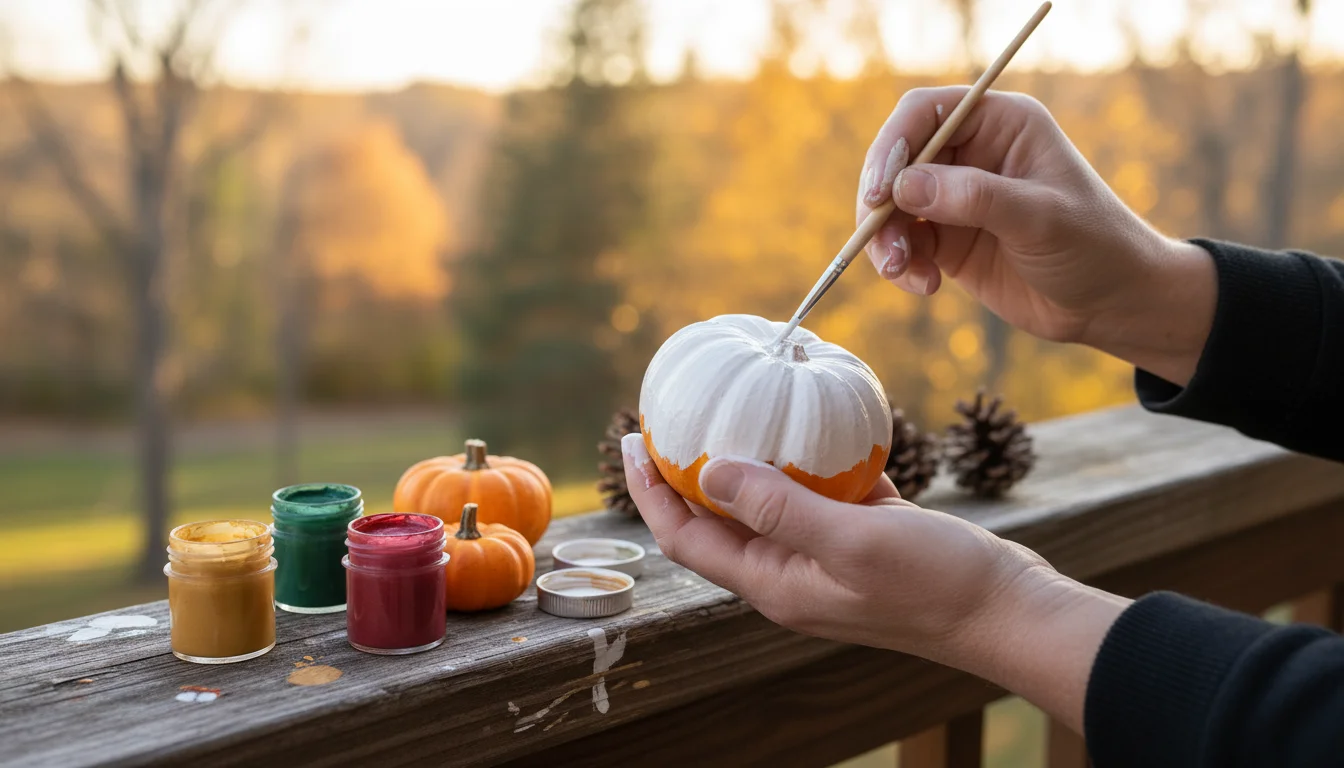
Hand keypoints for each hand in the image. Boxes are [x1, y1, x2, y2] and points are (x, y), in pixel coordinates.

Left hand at [621, 434, 1128, 730]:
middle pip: (720, 519)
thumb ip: (779, 508)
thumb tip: (711, 470)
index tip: (632, 441)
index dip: (653, 493)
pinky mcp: (864, 535)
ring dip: (750, 460)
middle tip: (673, 416)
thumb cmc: (936, 585)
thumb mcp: (850, 540)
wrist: (1011, 611)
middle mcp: (792, 572)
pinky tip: (818, 420)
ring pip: (771, 501)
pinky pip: (822, 492)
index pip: (688, 538)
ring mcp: (829, 554)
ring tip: (735, 406)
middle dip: (689, 471)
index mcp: (776, 583)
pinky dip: (813, 459)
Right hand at [856, 86, 1215, 384]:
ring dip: (884, 239)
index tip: (880, 189)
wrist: (1111, 302)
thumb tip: (903, 187)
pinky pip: (902, 243)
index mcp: (1000, 124)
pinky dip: (900, 265)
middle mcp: (972, 153)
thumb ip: (975, 197)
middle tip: (877, 237)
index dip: (893, 144)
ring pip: (891, 206)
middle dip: (879, 200)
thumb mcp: (1040, 218)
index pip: (926, 113)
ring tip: (903, 271)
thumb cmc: (1093, 245)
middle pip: (896, 160)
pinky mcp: (947, 239)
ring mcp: (955, 198)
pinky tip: (926, 286)